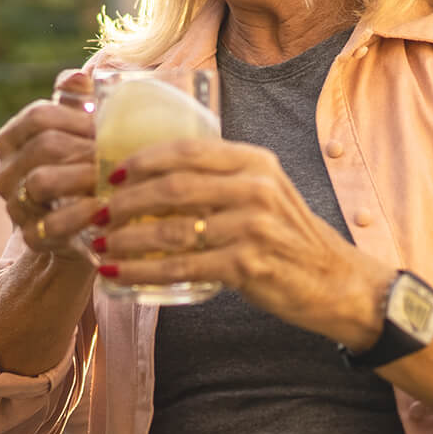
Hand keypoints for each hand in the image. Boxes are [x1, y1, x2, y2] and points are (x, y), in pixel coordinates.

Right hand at [0, 70, 102, 259]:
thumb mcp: (77, 129)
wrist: (82, 223)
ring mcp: (15, 205)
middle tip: (119, 149)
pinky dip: (79, 214)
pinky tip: (102, 206)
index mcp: (12, 138)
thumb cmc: (80, 165)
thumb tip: (79, 77)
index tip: (106, 124)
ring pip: (41, 181)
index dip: (77, 117)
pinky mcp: (31, 236)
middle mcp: (5, 172)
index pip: (38, 115)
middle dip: (85, 146)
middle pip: (43, 146)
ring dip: (82, 175)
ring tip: (112, 175)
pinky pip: (50, 224)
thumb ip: (76, 101)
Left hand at [97, 139, 393, 345]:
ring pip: (172, 228)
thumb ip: (221, 181)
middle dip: (125, 201)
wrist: (337, 283)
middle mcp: (255, 187)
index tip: (109, 175)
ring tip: (99, 247)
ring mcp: (253, 225)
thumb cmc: (289, 239)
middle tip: (95, 214)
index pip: (186, 150)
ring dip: (127, 239)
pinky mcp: (249, 263)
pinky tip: (120, 277)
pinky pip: (183, 266)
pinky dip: (144, 272)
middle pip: (173, 186)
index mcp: (254, 162)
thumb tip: (156, 180)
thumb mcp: (263, 194)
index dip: (141, 160)